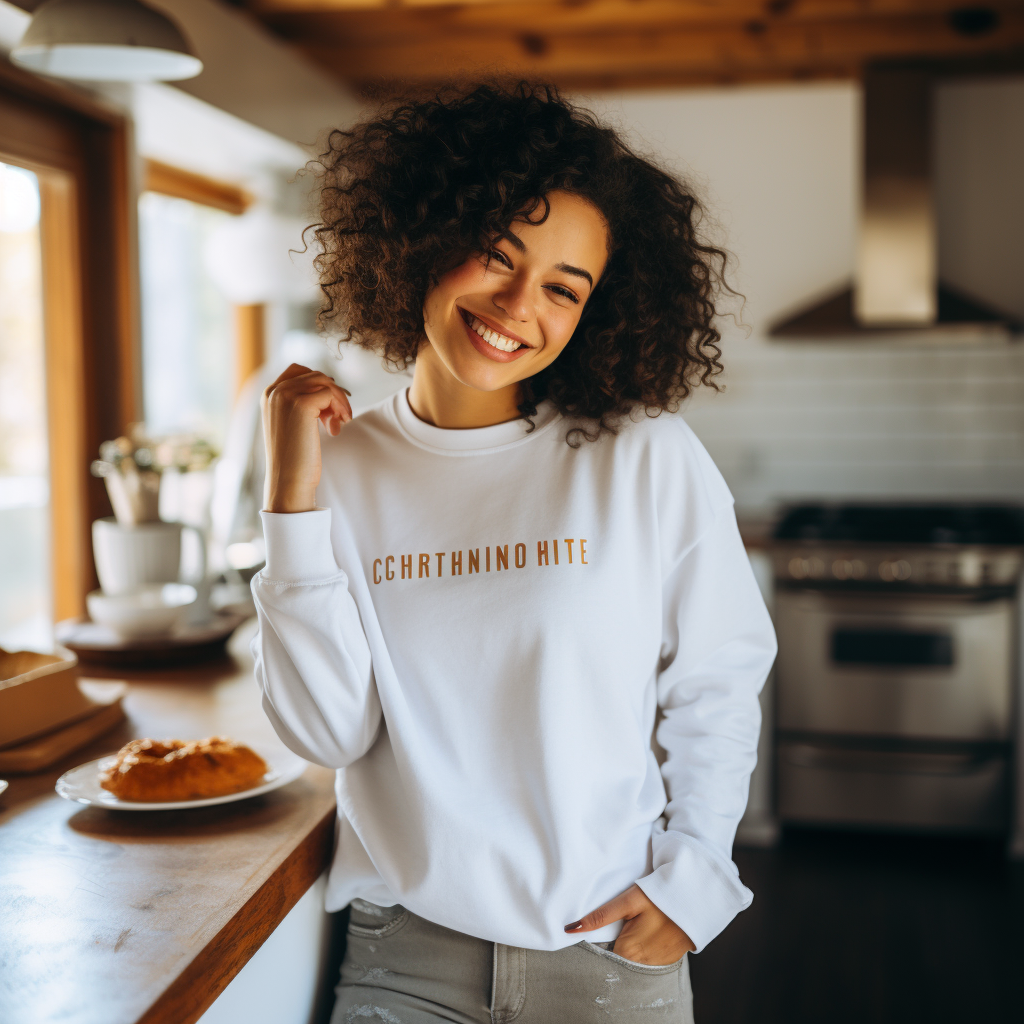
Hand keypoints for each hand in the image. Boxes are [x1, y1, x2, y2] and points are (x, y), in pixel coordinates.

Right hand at [262, 363, 351, 512]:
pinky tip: (336, 428)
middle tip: (338, 419)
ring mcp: (285, 395)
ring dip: (339, 401)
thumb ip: (302, 403)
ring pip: (325, 382)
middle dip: (332, 394)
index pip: (299, 371)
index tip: (328, 409)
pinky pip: (330, 393)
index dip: (320, 386)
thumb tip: (330, 386)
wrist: (288, 481)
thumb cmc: (294, 458)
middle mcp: (274, 391)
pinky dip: (340, 407)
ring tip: (339, 423)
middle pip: (315, 375)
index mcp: (268, 395)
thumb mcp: (293, 424)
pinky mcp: (301, 403)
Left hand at [564, 884, 694, 965]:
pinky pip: (648, 958)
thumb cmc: (660, 897)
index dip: (597, 941)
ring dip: (631, 947)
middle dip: (614, 943)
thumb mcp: (629, 902)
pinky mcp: (667, 961)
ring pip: (632, 958)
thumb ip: (601, 917)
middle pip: (617, 956)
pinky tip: (651, 933)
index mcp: (626, 952)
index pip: (602, 954)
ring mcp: (655, 965)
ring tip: (639, 925)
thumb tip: (570, 929)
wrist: (696, 900)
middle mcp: (640, 964)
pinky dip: (646, 948)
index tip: (599, 929)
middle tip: (624, 923)